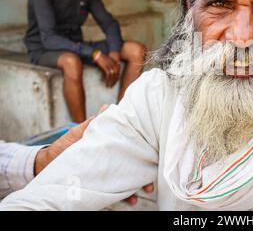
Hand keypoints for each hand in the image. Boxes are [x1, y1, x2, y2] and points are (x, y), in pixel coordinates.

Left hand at [33, 104, 153, 205]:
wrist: (46, 164)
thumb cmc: (64, 146)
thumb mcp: (80, 132)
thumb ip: (94, 122)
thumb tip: (107, 107)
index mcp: (109, 147)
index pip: (130, 149)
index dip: (142, 153)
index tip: (152, 155)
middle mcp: (111, 162)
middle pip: (133, 167)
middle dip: (144, 173)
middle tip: (151, 179)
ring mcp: (106, 175)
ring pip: (127, 182)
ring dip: (137, 187)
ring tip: (143, 190)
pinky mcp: (99, 187)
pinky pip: (114, 194)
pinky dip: (124, 198)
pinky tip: (130, 200)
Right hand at [96, 53, 119, 86]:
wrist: (96, 54)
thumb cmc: (101, 58)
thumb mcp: (107, 62)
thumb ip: (110, 67)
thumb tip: (109, 74)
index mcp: (115, 63)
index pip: (118, 72)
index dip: (116, 78)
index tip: (114, 83)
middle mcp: (114, 64)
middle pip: (116, 74)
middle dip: (114, 81)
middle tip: (111, 86)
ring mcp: (110, 65)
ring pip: (112, 75)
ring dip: (111, 82)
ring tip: (108, 86)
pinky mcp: (105, 66)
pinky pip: (108, 75)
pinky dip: (107, 79)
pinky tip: (106, 83)